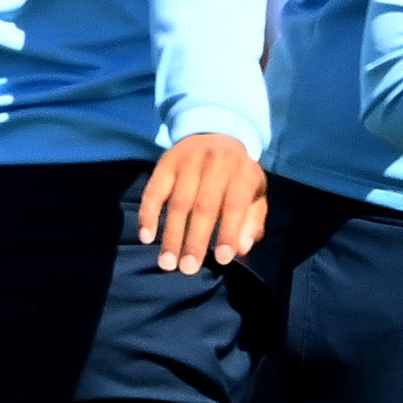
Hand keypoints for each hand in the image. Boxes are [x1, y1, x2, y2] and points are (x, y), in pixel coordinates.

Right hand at [140, 133, 267, 273]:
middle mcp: (215, 163)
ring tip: (167, 263)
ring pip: (178, 202)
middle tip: (188, 269)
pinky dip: (148, 214)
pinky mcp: (166, 162)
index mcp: (243, 171)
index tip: (222, 260)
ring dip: (171, 234)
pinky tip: (146, 238)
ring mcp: (188, 161)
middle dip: (195, 239)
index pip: (235, 204)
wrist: (217, 133)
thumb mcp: (255, 194)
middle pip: (203, 205)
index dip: (229, 231)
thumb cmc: (238, 176)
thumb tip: (242, 249)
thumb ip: (252, 221)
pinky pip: (154, 190)